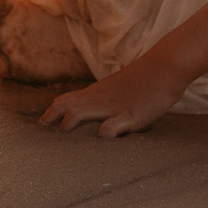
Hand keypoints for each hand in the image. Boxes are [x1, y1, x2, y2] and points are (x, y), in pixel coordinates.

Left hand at [39, 57, 188, 135]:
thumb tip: (97, 118)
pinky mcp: (130, 116)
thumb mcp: (118, 89)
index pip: (64, 100)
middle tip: (43, 135)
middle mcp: (99, 100)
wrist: (165, 67)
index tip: (42, 126)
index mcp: (95, 93)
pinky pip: (111, 126)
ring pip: (79, 113)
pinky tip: (101, 139)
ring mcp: (113, 108)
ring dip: (68, 125)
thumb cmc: (144, 80)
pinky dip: (102, 134)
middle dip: (51, 120)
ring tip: (63, 139)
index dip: (50, 113)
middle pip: (65, 106)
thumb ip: (105, 101)